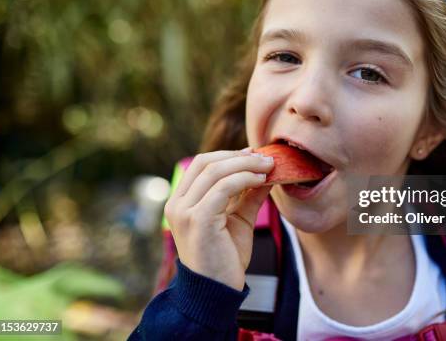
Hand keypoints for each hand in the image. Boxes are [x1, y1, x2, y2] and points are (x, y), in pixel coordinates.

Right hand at [163, 148, 273, 290]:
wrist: (217, 292)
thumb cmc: (226, 258)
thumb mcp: (239, 219)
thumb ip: (248, 195)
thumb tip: (266, 170)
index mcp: (180, 202)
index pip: (201, 164)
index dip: (229, 155)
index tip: (254, 154)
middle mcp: (177, 204)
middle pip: (206, 162)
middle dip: (239, 157)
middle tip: (266, 158)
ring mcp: (184, 211)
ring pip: (215, 171)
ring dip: (245, 165)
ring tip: (268, 167)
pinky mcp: (198, 220)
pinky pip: (223, 188)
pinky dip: (244, 178)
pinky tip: (261, 181)